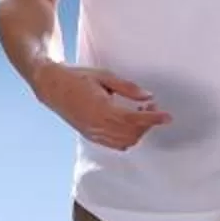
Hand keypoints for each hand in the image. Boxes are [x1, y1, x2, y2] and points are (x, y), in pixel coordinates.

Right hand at [34, 64, 171, 151]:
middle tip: (152, 107)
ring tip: (141, 114)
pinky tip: (129, 124)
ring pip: (125, 142)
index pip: (134, 119)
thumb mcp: (104, 76)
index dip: (153, 119)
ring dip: (138, 131)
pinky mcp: (90, 135)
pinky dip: (127, 138)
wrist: (52, 86)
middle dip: (147, 123)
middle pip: (132, 133)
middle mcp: (97, 125)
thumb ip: (127, 88)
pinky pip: (114, 144)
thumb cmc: (76, 78)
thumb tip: (148, 96)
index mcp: (101, 109)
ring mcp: (93, 133)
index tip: (166, 116)